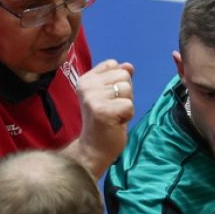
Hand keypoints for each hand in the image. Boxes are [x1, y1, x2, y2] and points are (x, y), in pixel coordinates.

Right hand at [76, 60, 135, 177]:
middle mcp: (86, 86)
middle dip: (125, 94)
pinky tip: (115, 123)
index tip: (108, 99)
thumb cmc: (104, 121)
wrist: (93, 149)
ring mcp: (92, 98)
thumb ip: (117, 78)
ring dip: (126, 104)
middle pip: (123, 75)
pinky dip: (128, 116)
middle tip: (113, 109)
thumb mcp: (109, 95)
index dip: (118, 82)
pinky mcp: (102, 111)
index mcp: (85, 79)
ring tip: (114, 115)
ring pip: (127, 89)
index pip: (113, 64)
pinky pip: (129, 105)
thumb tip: (129, 66)